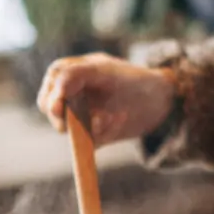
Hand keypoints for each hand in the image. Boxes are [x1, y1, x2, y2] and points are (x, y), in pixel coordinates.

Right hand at [36, 53, 176, 144]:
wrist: (161, 99)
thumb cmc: (132, 78)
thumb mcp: (105, 71)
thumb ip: (77, 74)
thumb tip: (57, 89)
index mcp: (70, 73)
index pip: (51, 86)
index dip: (52, 97)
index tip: (59, 109)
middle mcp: (72, 95)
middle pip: (53, 111)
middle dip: (68, 118)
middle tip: (88, 116)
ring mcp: (81, 116)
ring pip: (70, 130)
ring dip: (90, 126)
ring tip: (111, 118)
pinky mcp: (93, 134)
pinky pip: (88, 142)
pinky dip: (104, 134)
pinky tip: (119, 120)